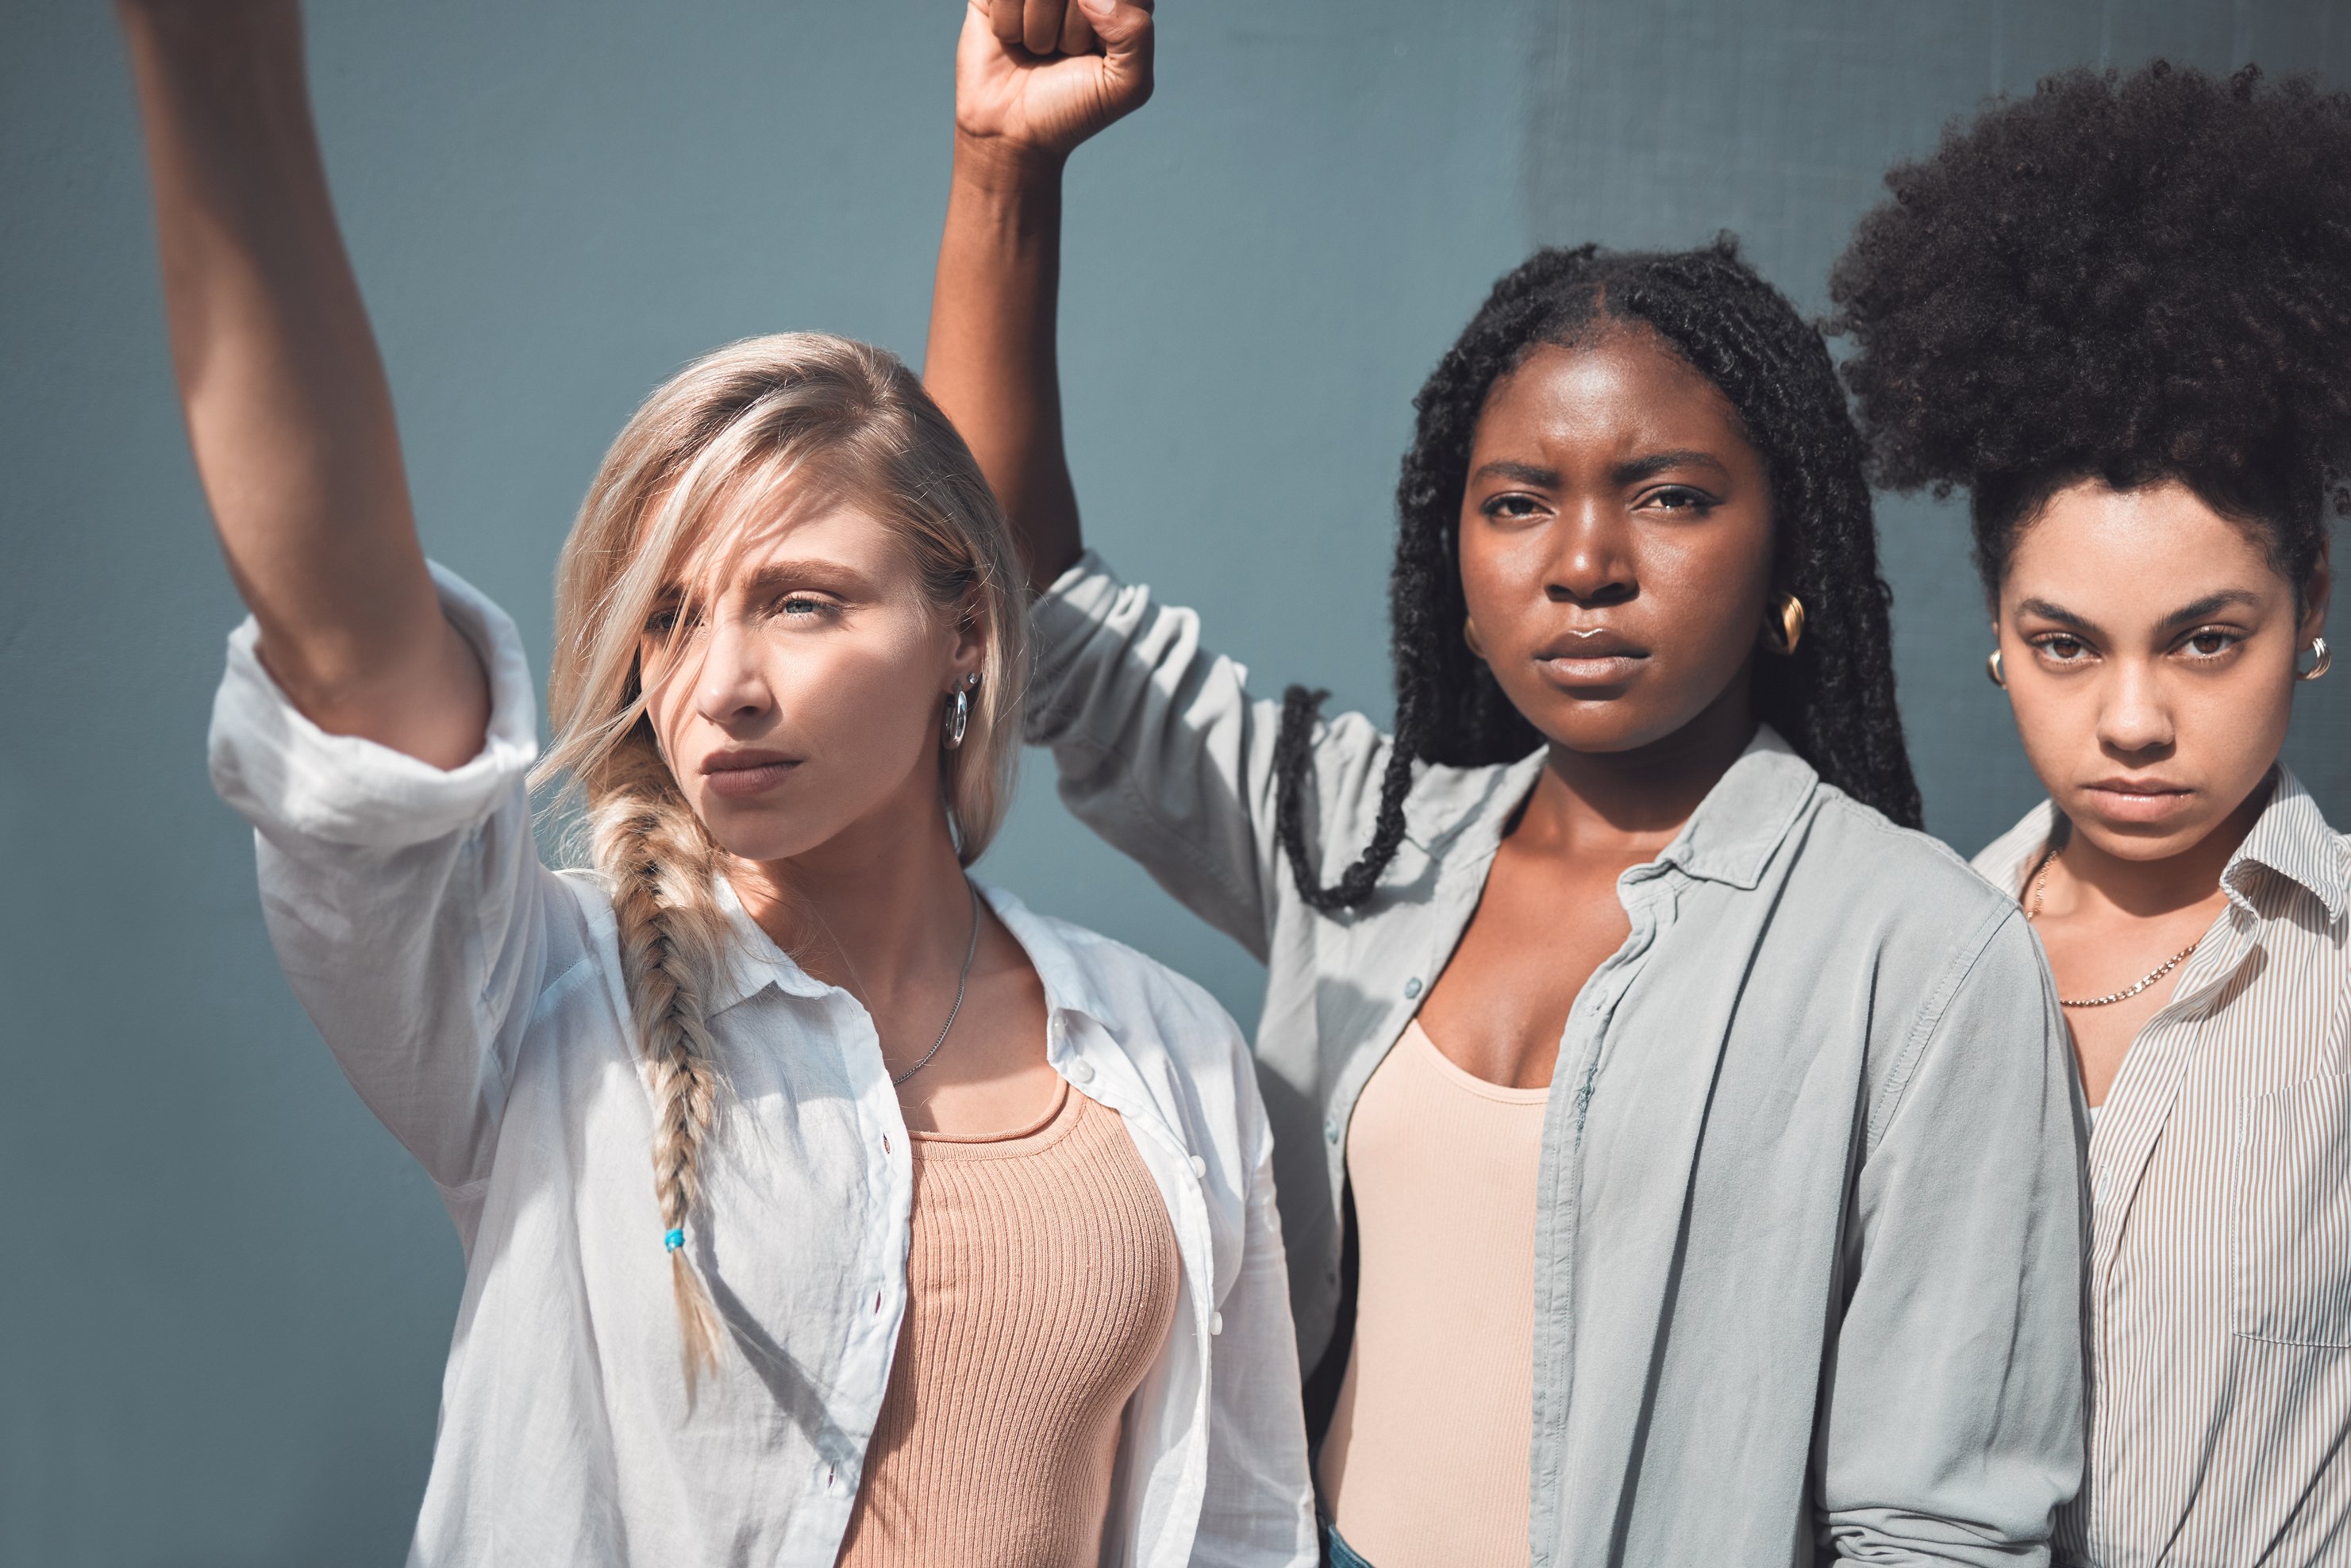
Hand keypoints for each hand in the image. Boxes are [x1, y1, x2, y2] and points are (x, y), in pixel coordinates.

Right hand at [955, 0, 1152, 167]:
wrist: (1012, 130)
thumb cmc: (1072, 106)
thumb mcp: (1127, 85)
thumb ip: (1136, 33)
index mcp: (1123, 0)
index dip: (1105, 28)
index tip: (1094, 54)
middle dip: (1072, 33)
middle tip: (1063, 54)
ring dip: (1037, 32)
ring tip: (1037, 49)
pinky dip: (1007, 24)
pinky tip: (1011, 40)